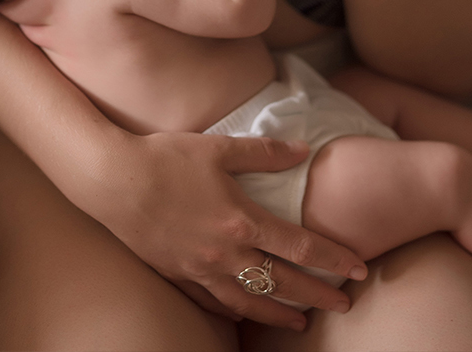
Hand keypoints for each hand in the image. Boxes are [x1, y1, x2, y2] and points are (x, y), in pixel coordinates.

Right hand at [98, 129, 366, 328]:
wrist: (112, 180)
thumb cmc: (166, 157)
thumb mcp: (219, 147)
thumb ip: (264, 152)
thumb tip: (303, 150)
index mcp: (241, 220)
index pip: (300, 246)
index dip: (333, 259)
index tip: (359, 268)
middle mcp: (226, 253)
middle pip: (282, 281)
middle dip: (318, 294)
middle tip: (345, 304)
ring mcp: (201, 270)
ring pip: (250, 302)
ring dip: (280, 313)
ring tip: (302, 322)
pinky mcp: (179, 275)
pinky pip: (214, 303)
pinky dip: (237, 312)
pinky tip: (247, 313)